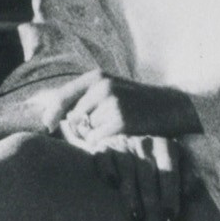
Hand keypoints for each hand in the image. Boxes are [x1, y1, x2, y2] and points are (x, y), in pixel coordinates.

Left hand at [53, 70, 200, 146]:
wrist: (172, 107)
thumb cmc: (136, 102)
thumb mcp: (110, 89)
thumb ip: (84, 97)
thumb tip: (52, 115)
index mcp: (97, 77)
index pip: (62, 96)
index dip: (51, 113)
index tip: (48, 125)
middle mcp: (102, 88)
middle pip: (73, 117)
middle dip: (80, 128)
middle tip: (101, 128)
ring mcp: (112, 104)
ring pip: (86, 130)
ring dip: (95, 135)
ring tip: (115, 129)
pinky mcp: (121, 122)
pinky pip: (97, 140)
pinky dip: (103, 143)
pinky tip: (119, 136)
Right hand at [92, 134, 191, 220]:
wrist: (124, 146)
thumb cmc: (155, 164)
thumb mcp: (175, 165)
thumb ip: (185, 177)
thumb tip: (190, 193)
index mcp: (167, 147)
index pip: (169, 173)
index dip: (170, 195)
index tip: (170, 217)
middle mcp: (145, 143)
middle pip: (148, 175)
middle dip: (151, 203)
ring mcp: (123, 144)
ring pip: (128, 170)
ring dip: (131, 195)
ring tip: (135, 217)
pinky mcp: (103, 148)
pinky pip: (104, 158)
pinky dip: (108, 170)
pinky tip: (112, 184)